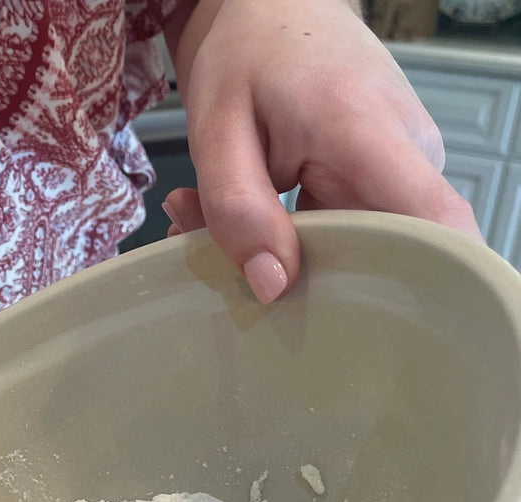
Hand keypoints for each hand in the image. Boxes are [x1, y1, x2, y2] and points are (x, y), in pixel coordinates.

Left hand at [162, 0, 481, 302]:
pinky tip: (231, 216)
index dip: (433, 281)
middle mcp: (401, 152)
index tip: (407, 332)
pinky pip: (339, 232)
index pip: (432, 219)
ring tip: (205, 221)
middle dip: (295, 274)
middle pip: (380, 252)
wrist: (268, 9)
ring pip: (350, 248)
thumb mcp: (217, 128)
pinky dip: (279, 237)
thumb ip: (237, 210)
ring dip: (275, 253)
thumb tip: (272, 287)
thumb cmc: (246, 53)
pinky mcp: (378, 182)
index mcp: (366, 129)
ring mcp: (397, 169)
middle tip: (211, 249)